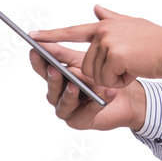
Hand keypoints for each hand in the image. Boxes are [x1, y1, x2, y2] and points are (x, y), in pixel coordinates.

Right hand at [28, 43, 145, 130]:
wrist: (127, 95)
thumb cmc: (103, 75)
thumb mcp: (83, 60)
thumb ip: (63, 53)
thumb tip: (45, 39)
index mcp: (58, 77)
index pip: (44, 69)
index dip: (38, 61)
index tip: (34, 50)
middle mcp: (59, 95)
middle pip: (52, 87)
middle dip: (53, 79)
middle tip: (55, 70)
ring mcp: (69, 109)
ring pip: (64, 103)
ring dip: (70, 94)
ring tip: (76, 86)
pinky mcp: (81, 121)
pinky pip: (85, 113)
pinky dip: (94, 103)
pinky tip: (106, 93)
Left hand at [29, 4, 161, 88]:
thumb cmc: (158, 42)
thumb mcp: (133, 25)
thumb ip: (111, 18)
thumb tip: (96, 8)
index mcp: (105, 26)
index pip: (72, 31)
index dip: (51, 35)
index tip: (32, 36)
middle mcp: (103, 32)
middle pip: (86, 65)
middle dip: (105, 74)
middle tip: (126, 66)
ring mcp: (108, 43)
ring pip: (95, 75)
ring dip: (114, 79)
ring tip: (132, 67)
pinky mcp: (114, 56)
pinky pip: (106, 80)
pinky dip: (121, 82)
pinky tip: (135, 72)